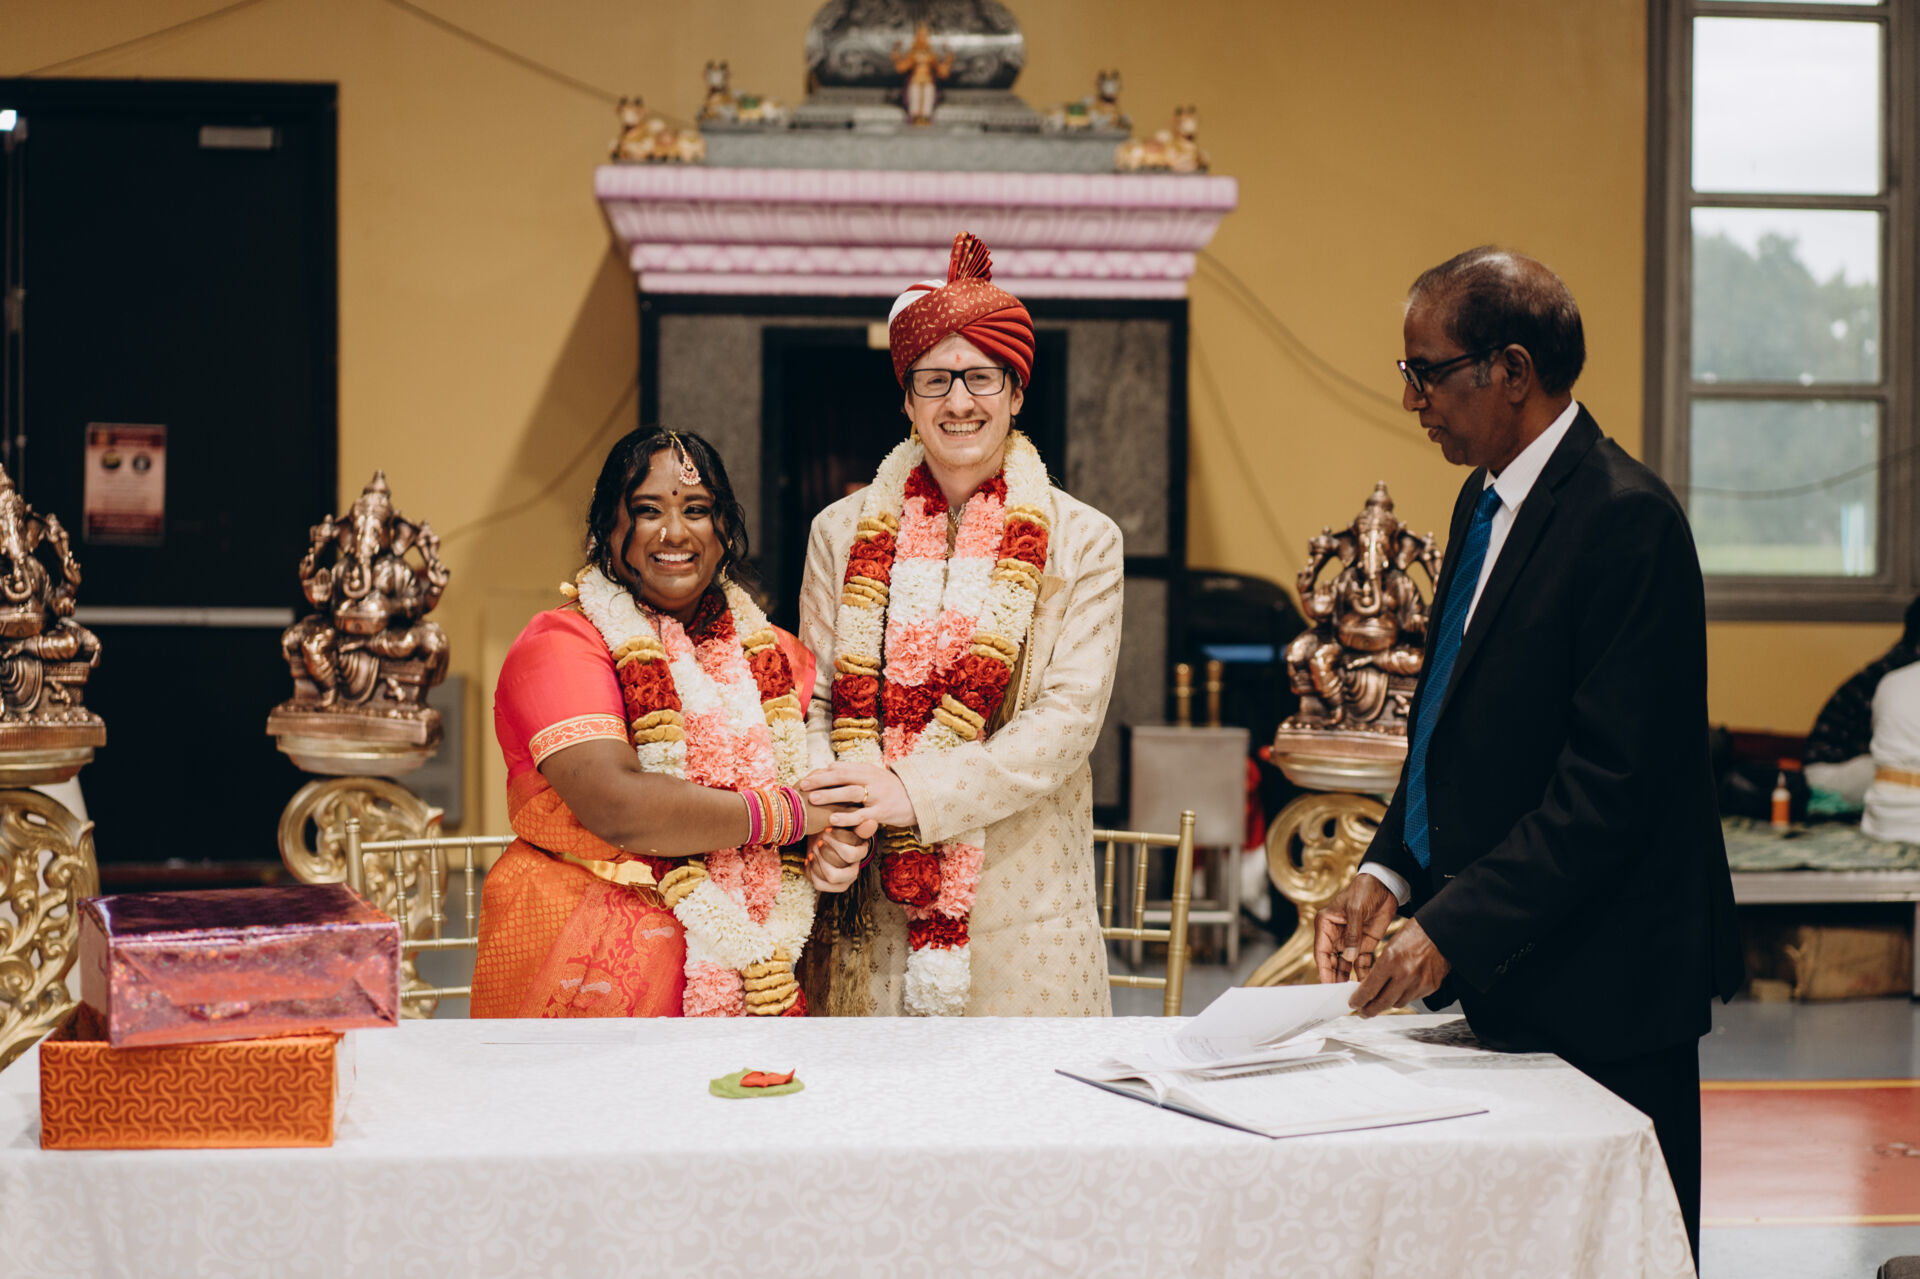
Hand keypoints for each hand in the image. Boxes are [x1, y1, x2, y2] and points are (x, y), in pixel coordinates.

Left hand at [799, 763, 915, 831]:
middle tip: (803, 785)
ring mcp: (877, 796)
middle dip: (821, 780)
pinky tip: (832, 819)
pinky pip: (861, 815)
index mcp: (867, 770)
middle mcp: (872, 779)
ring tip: (813, 799)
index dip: (822, 773)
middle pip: (843, 776)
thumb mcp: (874, 775)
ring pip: (850, 793)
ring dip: (830, 795)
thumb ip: (854, 771)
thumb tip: (830, 766)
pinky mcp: (882, 812)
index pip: (841, 768)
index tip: (805, 777)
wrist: (918, 800)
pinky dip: (846, 817)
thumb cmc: (891, 789)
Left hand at [804, 824, 873, 893]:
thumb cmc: (832, 830)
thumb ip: (858, 825)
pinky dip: (810, 872)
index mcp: (861, 853)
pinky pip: (819, 884)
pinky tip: (810, 860)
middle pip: (841, 866)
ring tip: (812, 851)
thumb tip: (871, 823)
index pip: (849, 854)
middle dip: (825, 853)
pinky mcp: (831, 886)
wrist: (820, 839)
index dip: (836, 841)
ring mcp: (844, 880)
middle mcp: (855, 869)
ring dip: (818, 862)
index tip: (826, 829)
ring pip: (831, 876)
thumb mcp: (844, 824)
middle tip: (818, 841)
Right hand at [1314, 873, 1398, 984]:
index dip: (1323, 969)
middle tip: (1338, 996)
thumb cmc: (1363, 890)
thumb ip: (1352, 934)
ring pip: (1345, 965)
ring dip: (1347, 979)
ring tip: (1352, 994)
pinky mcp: (1364, 944)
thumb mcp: (1355, 910)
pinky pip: (1362, 962)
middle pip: (1331, 962)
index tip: (1326, 985)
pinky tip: (1366, 984)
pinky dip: (1363, 973)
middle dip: (1334, 978)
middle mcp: (1335, 935)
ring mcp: (1350, 941)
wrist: (1385, 885)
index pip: (1321, 952)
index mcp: (1325, 925)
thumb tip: (1348, 957)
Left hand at [1348, 918, 1450, 1017]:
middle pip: (1383, 1002)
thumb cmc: (1413, 934)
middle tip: (1362, 1013)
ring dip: (1387, 1004)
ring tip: (1380, 1001)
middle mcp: (1405, 974)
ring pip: (1397, 1003)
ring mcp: (1420, 982)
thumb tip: (1368, 988)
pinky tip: (1399, 991)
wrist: (1441, 931)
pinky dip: (1403, 997)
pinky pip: (1412, 998)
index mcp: (1391, 960)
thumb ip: (1380, 968)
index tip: (1353, 1004)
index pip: (1370, 989)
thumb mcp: (1390, 947)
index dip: (1359, 1000)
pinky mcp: (1431, 987)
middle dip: (1369, 1011)